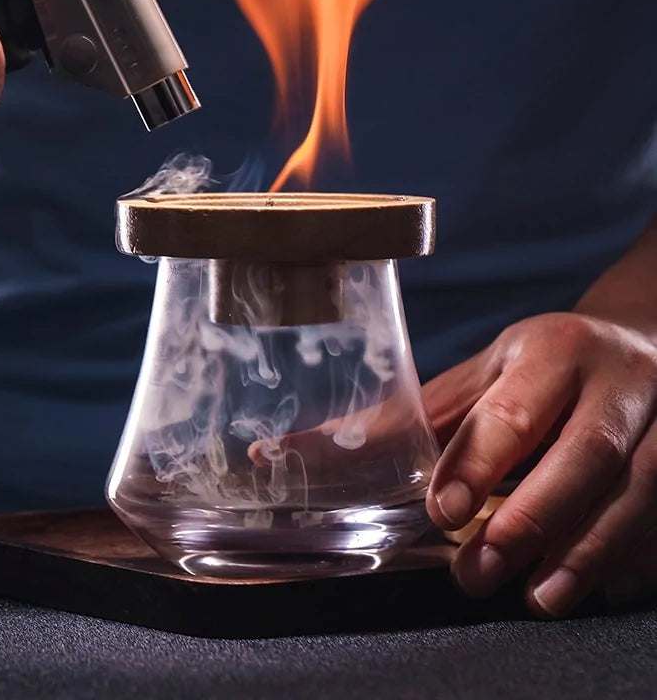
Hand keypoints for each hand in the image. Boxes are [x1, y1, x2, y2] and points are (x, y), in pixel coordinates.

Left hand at [423, 312, 656, 616]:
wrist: (645, 344)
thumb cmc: (550, 365)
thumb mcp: (488, 372)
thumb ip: (419, 416)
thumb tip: (318, 449)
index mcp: (555, 350)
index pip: (516, 408)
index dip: (479, 461)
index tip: (445, 511)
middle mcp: (619, 382)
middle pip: (587, 453)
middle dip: (532, 519)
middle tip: (477, 571)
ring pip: (638, 491)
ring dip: (587, 551)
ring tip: (538, 597)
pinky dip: (632, 557)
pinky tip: (597, 587)